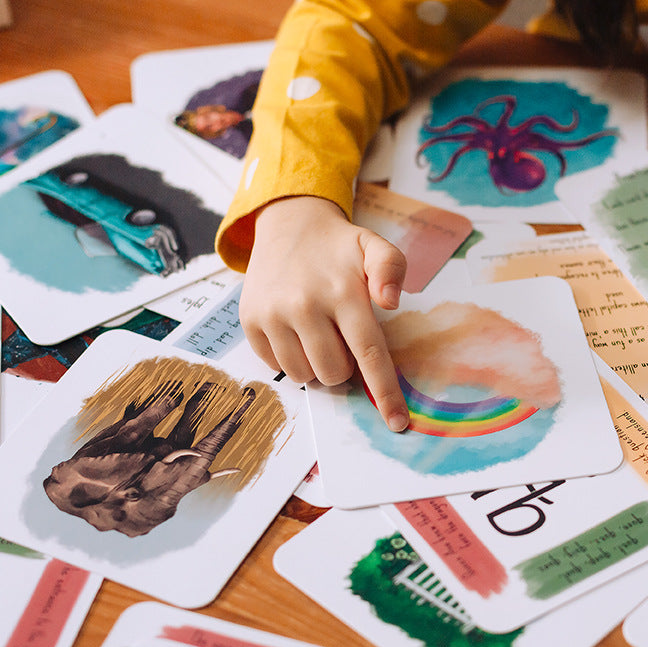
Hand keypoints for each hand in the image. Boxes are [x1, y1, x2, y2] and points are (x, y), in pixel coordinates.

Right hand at [240, 195, 409, 431]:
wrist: (288, 224)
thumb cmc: (338, 246)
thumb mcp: (373, 246)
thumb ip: (392, 269)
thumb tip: (391, 301)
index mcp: (343, 292)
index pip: (369, 353)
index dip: (385, 392)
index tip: (397, 422)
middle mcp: (305, 306)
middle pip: (334, 373)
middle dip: (345, 366)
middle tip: (341, 336)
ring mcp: (273, 315)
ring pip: (304, 375)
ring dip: (316, 365)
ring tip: (318, 332)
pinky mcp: (250, 322)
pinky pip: (276, 366)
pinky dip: (291, 358)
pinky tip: (295, 330)